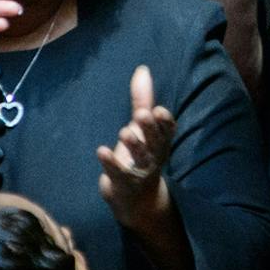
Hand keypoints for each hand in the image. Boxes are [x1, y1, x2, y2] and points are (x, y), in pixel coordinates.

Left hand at [97, 65, 177, 226]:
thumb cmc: (139, 156)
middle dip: (150, 129)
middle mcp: (154, 156)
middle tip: (141, 115)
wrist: (135, 199)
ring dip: (134, 145)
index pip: (168, 131)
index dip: (165, 122)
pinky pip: (118, 174)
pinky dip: (110, 163)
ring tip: (124, 131)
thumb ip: (142, 100)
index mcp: (161, 141)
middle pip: (156, 142)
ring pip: (141, 159)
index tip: (158, 111)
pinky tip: (101, 151)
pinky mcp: (124, 184)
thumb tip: (142, 69)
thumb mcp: (141, 129)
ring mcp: (140, 172)